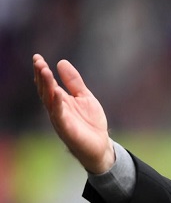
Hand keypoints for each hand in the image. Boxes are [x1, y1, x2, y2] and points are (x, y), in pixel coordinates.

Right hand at [33, 54, 114, 174]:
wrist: (100, 145)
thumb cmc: (91, 122)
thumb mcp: (85, 97)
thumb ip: (74, 82)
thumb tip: (61, 62)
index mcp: (60, 100)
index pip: (47, 83)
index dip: (42, 71)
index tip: (37, 57)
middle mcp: (56, 108)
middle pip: (45, 89)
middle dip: (41, 76)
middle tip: (38, 61)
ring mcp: (59, 118)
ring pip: (49, 100)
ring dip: (46, 85)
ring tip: (44, 71)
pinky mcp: (66, 128)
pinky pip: (59, 115)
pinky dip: (57, 104)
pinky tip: (57, 93)